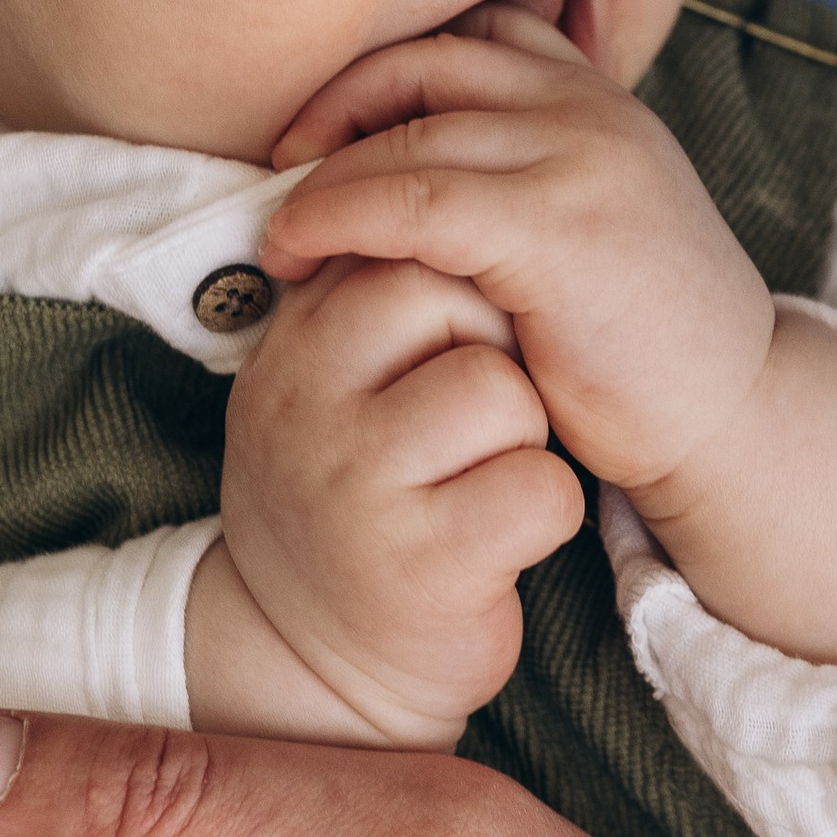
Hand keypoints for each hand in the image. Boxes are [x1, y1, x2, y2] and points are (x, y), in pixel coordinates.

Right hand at [206, 256, 579, 742]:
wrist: (321, 663)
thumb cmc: (359, 496)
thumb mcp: (335, 386)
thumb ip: (368, 297)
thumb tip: (448, 173)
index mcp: (288, 351)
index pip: (396, 242)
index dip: (462, 279)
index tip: (465, 333)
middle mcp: (304, 411)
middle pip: (454, 299)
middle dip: (497, 345)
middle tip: (477, 416)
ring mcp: (357, 489)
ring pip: (506, 393)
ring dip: (526, 434)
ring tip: (484, 477)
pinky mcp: (424, 566)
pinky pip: (540, 489)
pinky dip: (548, 512)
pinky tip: (504, 536)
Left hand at [264, 6, 776, 501]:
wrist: (732, 419)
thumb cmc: (645, 346)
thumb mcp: (587, 227)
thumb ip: (520, 179)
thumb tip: (398, 169)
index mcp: (602, 101)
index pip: (472, 35)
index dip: (384, 71)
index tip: (329, 130)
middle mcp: (592, 111)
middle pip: (427, 63)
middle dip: (337, 106)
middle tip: (282, 166)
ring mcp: (578, 162)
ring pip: (409, 131)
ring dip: (322, 175)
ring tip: (280, 227)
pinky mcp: (553, 231)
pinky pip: (413, 201)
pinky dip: (339, 217)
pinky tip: (302, 251)